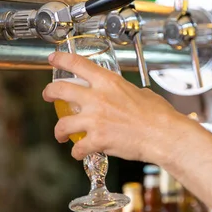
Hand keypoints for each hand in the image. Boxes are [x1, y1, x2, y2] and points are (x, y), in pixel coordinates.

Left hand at [42, 52, 195, 162]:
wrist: (164, 135)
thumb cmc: (159, 115)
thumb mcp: (142, 93)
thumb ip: (127, 93)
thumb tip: (128, 96)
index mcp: (108, 82)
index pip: (77, 64)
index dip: (60, 59)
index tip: (53, 59)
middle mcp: (97, 98)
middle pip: (60, 90)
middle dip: (49, 93)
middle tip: (48, 95)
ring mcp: (95, 120)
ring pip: (62, 124)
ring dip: (59, 130)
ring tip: (61, 134)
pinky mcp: (97, 140)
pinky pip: (78, 147)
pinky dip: (77, 152)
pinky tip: (80, 152)